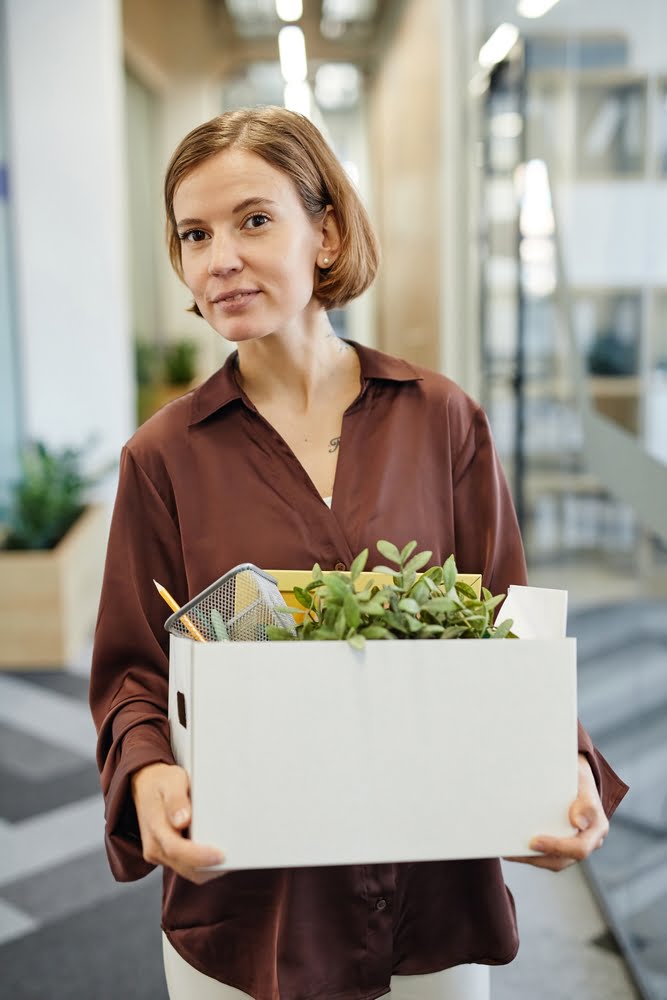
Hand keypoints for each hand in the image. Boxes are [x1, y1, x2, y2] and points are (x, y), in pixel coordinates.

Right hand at [131, 762, 225, 883]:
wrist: (144, 786)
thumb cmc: (161, 782)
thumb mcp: (171, 781)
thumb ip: (176, 800)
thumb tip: (182, 821)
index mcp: (155, 827)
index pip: (177, 850)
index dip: (200, 856)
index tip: (221, 854)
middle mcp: (154, 846)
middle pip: (185, 867)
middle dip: (209, 866)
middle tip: (234, 855)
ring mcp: (159, 854)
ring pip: (187, 871)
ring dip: (207, 867)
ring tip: (227, 853)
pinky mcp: (165, 856)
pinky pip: (186, 867)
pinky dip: (201, 864)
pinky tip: (215, 852)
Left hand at [505, 754, 608, 871]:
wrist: (576, 778)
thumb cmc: (577, 777)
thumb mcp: (582, 778)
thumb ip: (584, 800)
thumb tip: (577, 822)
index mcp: (597, 826)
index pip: (580, 848)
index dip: (558, 847)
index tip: (535, 841)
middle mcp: (588, 841)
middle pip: (563, 859)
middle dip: (538, 856)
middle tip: (516, 849)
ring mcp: (574, 845)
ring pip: (553, 861)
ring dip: (530, 858)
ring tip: (509, 852)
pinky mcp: (562, 845)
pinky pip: (546, 856)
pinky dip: (529, 854)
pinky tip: (513, 848)